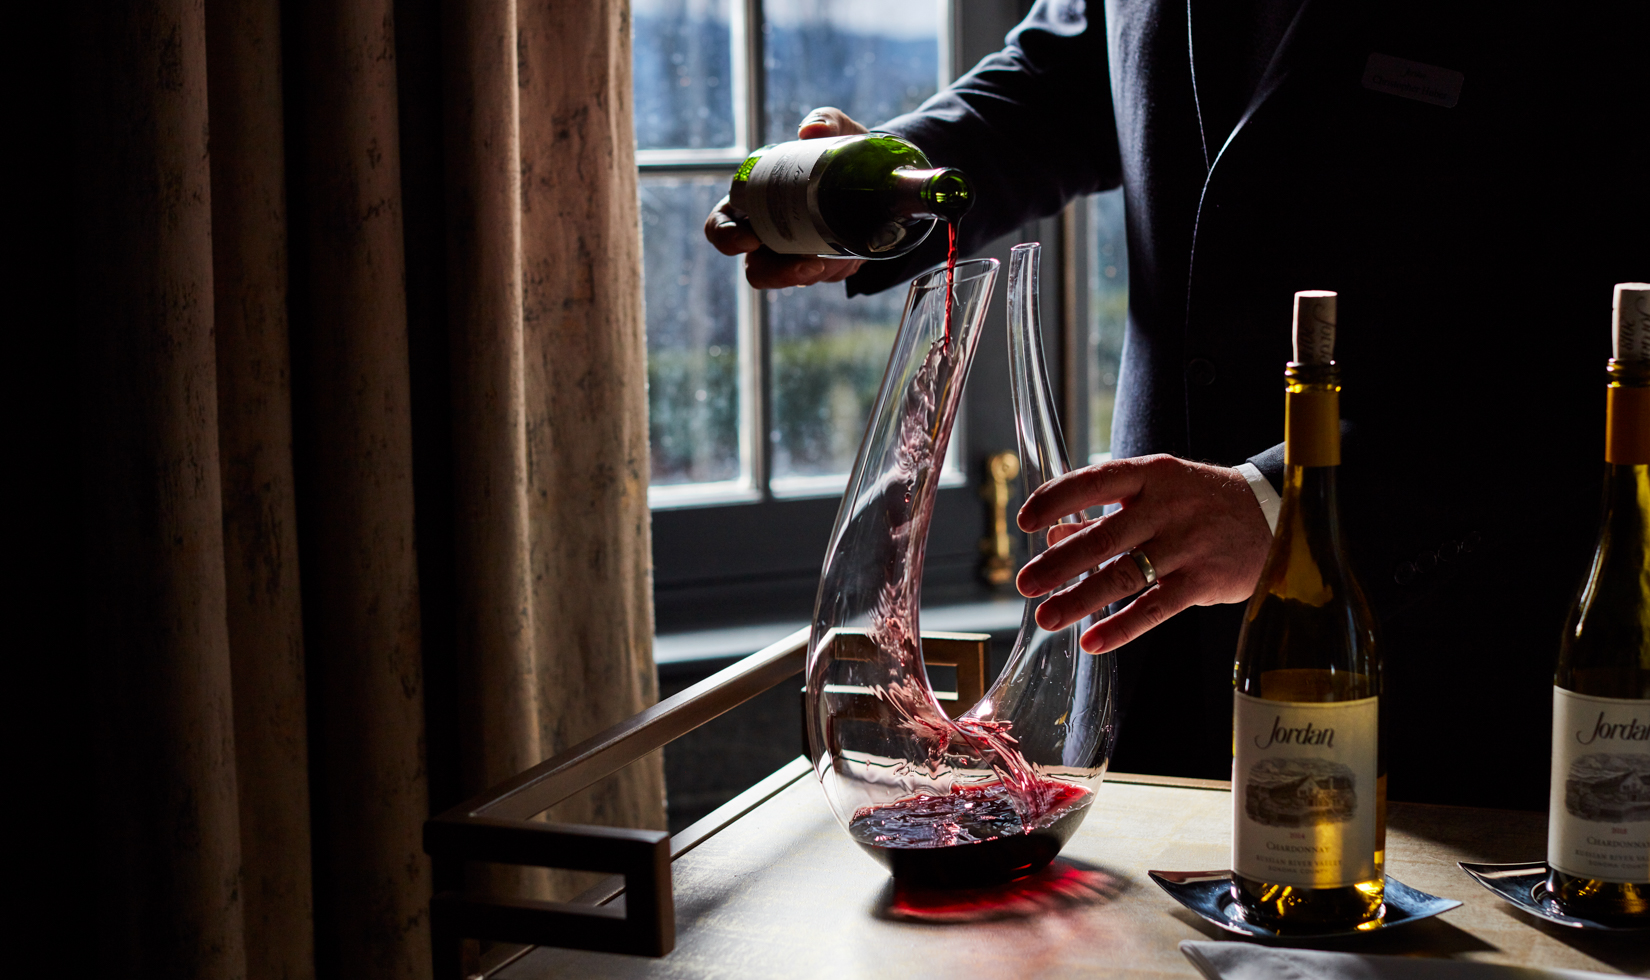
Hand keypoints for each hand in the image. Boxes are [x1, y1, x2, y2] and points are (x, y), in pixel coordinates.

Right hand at [703, 107, 869, 288]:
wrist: (880, 174)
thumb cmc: (841, 149)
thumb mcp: (837, 131)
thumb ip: (825, 120)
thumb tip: (810, 130)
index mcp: (752, 200)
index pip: (721, 226)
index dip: (726, 237)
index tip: (750, 239)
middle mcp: (767, 233)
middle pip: (754, 268)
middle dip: (775, 273)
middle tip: (804, 264)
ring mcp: (792, 253)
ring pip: (787, 278)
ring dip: (806, 276)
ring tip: (828, 262)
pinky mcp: (820, 263)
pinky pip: (819, 276)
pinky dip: (831, 271)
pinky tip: (849, 258)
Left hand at [1014, 454, 1272, 653]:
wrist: (1277, 515)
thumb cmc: (1202, 503)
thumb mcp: (1157, 493)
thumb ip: (1104, 513)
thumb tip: (1052, 535)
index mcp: (1151, 476)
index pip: (1094, 481)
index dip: (1056, 500)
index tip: (1024, 521)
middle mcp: (1167, 508)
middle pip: (1104, 538)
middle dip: (1059, 564)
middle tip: (1024, 584)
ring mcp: (1187, 545)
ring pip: (1125, 576)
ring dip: (1081, 599)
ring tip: (1047, 617)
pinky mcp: (1204, 580)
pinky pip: (1156, 608)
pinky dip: (1122, 627)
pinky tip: (1093, 641)